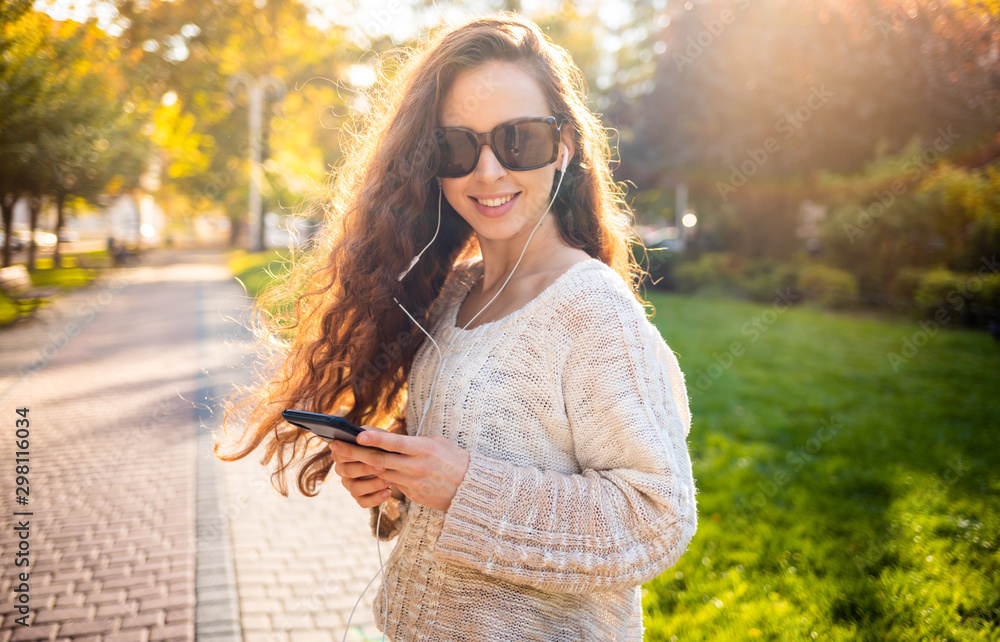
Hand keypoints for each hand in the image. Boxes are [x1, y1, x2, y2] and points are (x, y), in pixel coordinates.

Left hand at [328, 428, 469, 511]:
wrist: (471, 489)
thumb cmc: (456, 460)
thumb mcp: (438, 443)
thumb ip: (414, 441)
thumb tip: (388, 438)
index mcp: (424, 449)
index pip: (394, 443)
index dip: (375, 438)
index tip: (357, 434)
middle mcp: (416, 466)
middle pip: (379, 459)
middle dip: (355, 453)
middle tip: (336, 446)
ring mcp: (413, 482)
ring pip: (380, 473)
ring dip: (360, 466)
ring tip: (343, 459)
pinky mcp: (413, 494)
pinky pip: (392, 484)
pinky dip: (378, 477)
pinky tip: (363, 472)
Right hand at [328, 432, 394, 509]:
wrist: (394, 461)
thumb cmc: (382, 445)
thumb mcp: (377, 436)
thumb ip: (369, 434)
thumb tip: (361, 435)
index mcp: (341, 453)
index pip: (339, 453)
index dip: (351, 453)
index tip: (366, 452)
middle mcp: (342, 469)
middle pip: (348, 471)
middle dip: (366, 469)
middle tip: (383, 466)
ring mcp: (349, 484)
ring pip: (355, 488)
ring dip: (373, 484)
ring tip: (390, 480)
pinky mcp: (359, 497)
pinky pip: (363, 502)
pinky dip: (376, 499)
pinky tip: (388, 492)